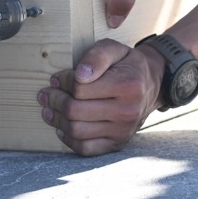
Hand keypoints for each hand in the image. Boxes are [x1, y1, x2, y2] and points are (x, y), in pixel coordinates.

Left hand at [38, 39, 163, 156]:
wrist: (151, 84)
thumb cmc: (128, 64)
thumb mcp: (115, 49)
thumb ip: (97, 57)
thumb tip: (79, 75)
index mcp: (127, 85)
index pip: (81, 88)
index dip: (63, 82)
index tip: (56, 79)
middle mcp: (127, 111)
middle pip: (76, 111)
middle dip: (55, 101)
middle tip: (46, 94)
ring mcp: (123, 130)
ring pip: (78, 131)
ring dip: (58, 120)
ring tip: (49, 110)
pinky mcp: (118, 143)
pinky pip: (87, 149)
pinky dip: (69, 140)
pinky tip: (62, 128)